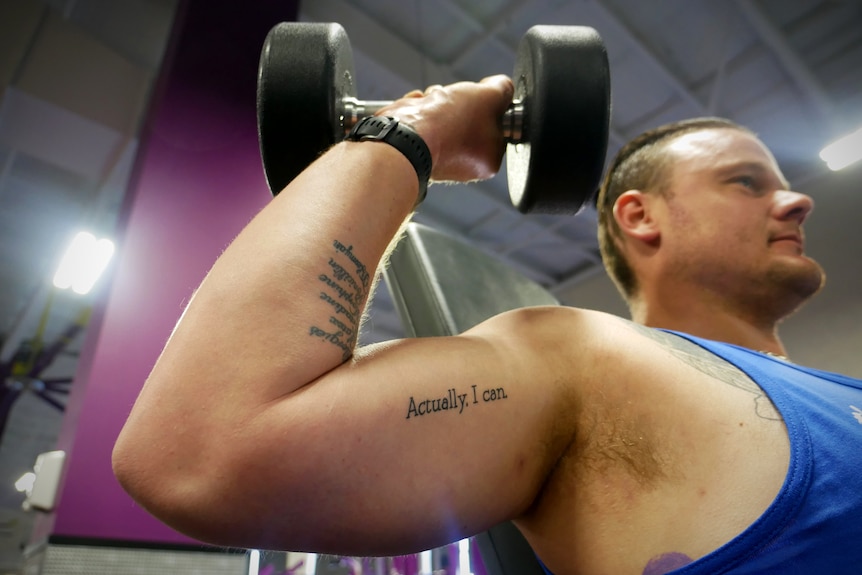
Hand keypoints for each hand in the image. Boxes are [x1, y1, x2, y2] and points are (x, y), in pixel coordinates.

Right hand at [376, 75, 513, 182]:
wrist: (406, 136)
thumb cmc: (449, 124)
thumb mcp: (490, 96)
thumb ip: (503, 89)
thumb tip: (501, 86)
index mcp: (487, 160)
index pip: (496, 125)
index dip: (488, 105)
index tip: (480, 99)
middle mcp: (463, 164)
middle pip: (468, 118)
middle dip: (458, 102)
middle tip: (453, 102)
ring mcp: (437, 156)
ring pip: (444, 115)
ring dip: (436, 100)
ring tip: (432, 105)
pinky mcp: (415, 147)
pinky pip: (422, 119)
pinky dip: (418, 108)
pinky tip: (418, 110)